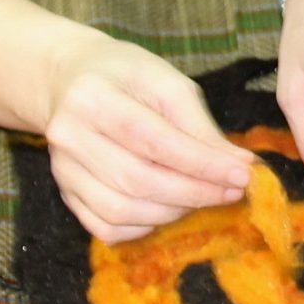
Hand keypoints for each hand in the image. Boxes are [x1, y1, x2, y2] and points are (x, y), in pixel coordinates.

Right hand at [44, 32, 254, 241]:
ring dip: (173, 212)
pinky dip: (144, 227)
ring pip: (121, 211)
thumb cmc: (127, 77)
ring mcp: (62, 169)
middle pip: (137, 181)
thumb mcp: (167, 82)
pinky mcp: (65, 193)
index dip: (203, 164)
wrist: (70, 80)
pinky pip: (105, 227)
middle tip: (232, 191)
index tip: (242, 174)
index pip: (155, 141)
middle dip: (194, 193)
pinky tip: (170, 209)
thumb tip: (238, 165)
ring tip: (205, 197)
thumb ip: (199, 125)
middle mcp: (69, 136)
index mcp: (93, 98)